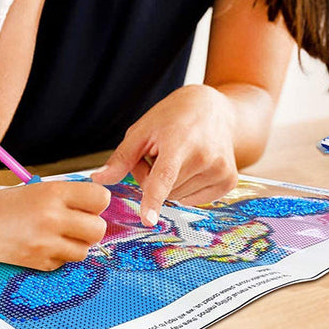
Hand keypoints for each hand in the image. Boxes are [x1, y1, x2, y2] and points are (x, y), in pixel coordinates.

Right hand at [0, 181, 109, 270]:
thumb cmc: (6, 203)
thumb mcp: (39, 189)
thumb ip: (68, 196)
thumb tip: (98, 205)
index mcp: (54, 192)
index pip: (100, 199)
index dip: (97, 202)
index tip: (89, 204)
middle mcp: (52, 217)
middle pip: (98, 229)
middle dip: (91, 227)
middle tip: (77, 222)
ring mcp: (45, 243)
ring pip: (84, 250)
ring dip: (76, 244)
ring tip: (58, 234)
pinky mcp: (38, 263)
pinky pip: (63, 263)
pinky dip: (57, 256)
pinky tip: (42, 244)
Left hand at [91, 85, 238, 226]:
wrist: (214, 109)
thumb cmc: (174, 117)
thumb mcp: (143, 130)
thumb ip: (122, 158)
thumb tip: (98, 181)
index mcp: (179, 141)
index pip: (163, 176)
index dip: (153, 199)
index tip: (148, 220)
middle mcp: (204, 157)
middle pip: (165, 191)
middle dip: (154, 178)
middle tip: (160, 153)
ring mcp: (220, 170)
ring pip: (179, 198)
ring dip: (171, 184)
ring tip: (178, 156)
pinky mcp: (229, 181)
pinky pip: (195, 200)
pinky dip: (187, 188)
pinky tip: (193, 166)